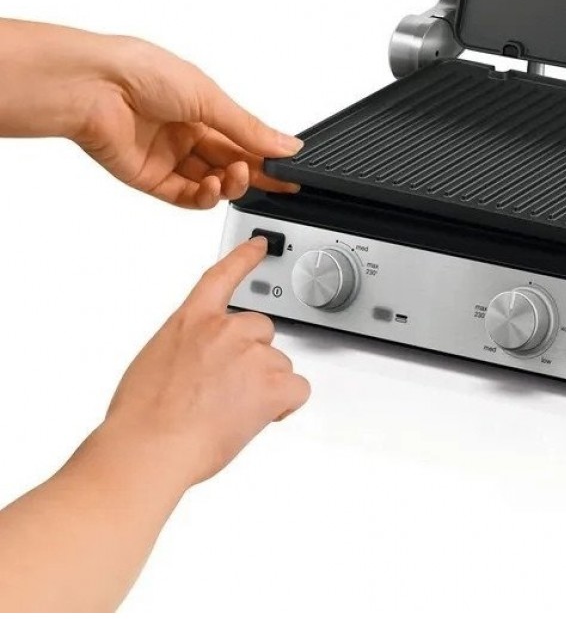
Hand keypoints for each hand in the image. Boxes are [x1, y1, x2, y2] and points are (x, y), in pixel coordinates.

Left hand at [73, 36, 302, 207]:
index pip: (244, 138)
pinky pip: (184, 196)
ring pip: (211, 183)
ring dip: (230, 184)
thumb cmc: (142, 73)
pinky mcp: (150, 178)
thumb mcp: (210, 98)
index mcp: (203, 107)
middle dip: (253, 172)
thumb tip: (287, 143)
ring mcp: (168, 156)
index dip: (268, 155)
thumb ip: (250, 129)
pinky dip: (204, 197)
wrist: (95, 87)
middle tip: (272, 178)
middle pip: (231, 162)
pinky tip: (212, 187)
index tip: (290, 169)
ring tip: (234, 175)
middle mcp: (186, 132)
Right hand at [102, 238, 309, 487]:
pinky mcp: (272, 384)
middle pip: (262, 330)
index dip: (245, 257)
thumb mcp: (155, 361)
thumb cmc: (141, 417)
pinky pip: (297, 389)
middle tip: (226, 390)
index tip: (260, 245)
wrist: (148, 448)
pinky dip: (285, 405)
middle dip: (251, 357)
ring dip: (264, 385)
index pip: (223, 276)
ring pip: (278, 363)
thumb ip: (187, 348)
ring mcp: (253, 354)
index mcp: (193, 320)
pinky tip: (261, 417)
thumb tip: (200, 362)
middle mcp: (227, 329)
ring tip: (230, 411)